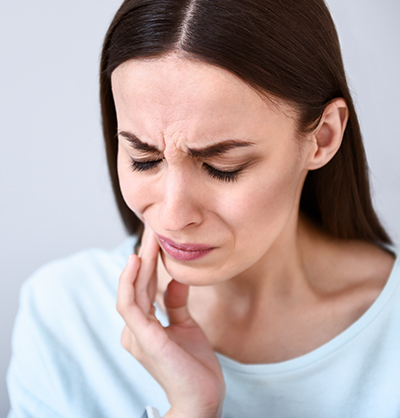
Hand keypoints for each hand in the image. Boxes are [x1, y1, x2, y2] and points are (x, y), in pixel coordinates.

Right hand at [117, 226, 225, 417]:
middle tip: (151, 228)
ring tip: (147, 238)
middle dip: (144, 254)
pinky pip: (130, 305)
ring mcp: (136, 334)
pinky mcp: (144, 339)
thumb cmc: (193, 365)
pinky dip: (130, 282)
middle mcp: (135, 328)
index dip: (149, 262)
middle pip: (137, 284)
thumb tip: (175, 280)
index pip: (143, 287)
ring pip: (131, 290)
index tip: (157, 238)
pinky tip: (138, 261)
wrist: (202, 398)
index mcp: (143, 326)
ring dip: (139, 262)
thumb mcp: (185, 326)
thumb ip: (175, 304)